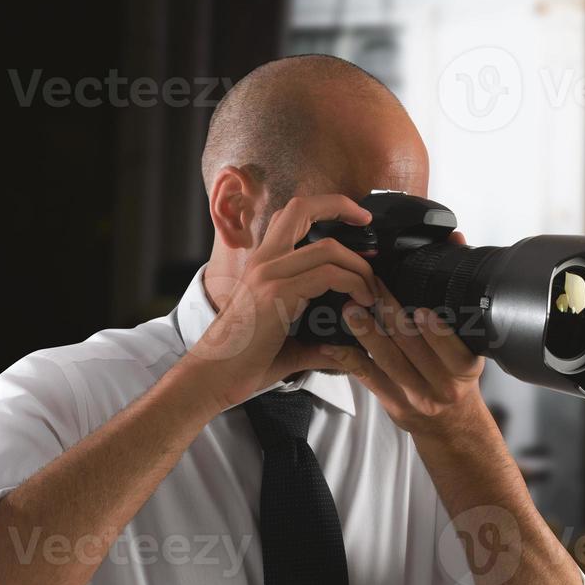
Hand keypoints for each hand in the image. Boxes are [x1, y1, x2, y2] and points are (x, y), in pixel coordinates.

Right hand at [182, 195, 375, 412]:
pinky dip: (354, 283)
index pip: (291, 216)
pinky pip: (327, 274)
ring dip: (360, 266)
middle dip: (340, 207)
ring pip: (327, 247)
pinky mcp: (276, 294)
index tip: (356, 220)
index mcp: (263, 264)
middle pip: (301, 208)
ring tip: (371, 290)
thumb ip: (317, 341)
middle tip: (367, 224)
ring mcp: (268, 274)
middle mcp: (263, 261)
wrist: (213, 377)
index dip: (325, 207)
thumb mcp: (286, 341)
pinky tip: (361, 301)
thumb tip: (345, 349)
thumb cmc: (244, 361)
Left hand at [322, 233, 488, 434]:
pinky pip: (367, 379)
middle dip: (392, 317)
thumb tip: (455, 240)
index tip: (421, 310)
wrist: (452, 427)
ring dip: (367, 333)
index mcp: (465, 368)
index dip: (437, 332)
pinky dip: (348, 360)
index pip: (452, 348)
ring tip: (350, 309)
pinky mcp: (392, 404)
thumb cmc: (459, 376)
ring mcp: (415, 396)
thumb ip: (459, 291)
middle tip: (371, 290)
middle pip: (415, 348)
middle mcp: (441, 385)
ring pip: (387, 361)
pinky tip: (331, 344)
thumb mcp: (472, 343)